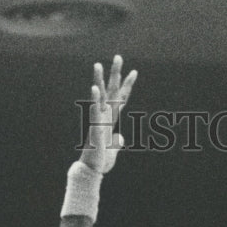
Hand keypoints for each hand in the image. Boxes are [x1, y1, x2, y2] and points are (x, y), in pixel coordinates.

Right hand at [80, 55, 137, 174]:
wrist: (92, 170)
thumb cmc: (101, 161)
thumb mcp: (114, 150)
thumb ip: (118, 143)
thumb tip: (121, 140)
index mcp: (110, 119)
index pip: (122, 98)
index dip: (128, 85)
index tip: (134, 71)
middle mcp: (104, 115)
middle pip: (111, 90)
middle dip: (115, 73)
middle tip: (118, 56)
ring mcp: (98, 119)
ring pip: (100, 96)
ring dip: (99, 79)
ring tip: (98, 63)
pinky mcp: (95, 127)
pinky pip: (94, 110)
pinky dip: (95, 99)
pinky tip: (95, 87)